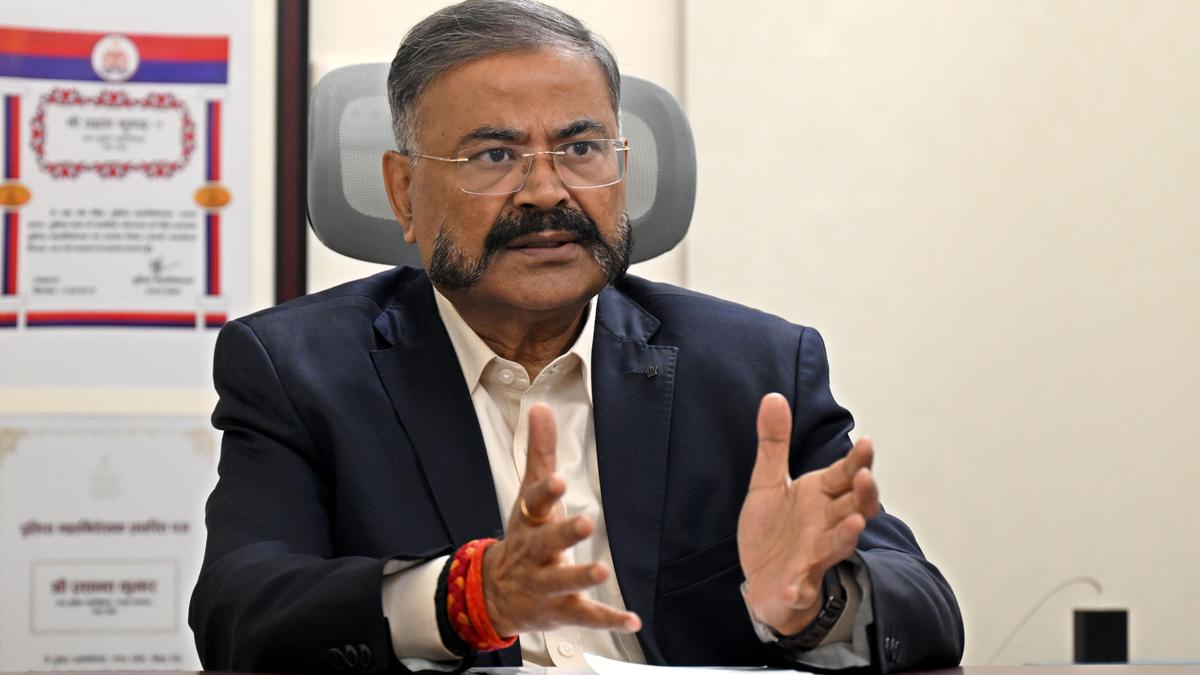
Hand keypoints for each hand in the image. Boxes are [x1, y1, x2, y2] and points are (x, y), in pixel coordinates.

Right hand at [482, 403, 641, 636]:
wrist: (493, 594)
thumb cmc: (523, 536)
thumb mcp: (528, 495)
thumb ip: (539, 453)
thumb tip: (541, 407)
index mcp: (529, 522)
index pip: (534, 503)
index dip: (545, 492)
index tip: (558, 479)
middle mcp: (533, 553)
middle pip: (545, 543)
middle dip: (563, 534)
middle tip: (585, 522)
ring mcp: (544, 584)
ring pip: (561, 581)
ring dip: (581, 576)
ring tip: (603, 570)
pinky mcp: (558, 611)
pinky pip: (584, 616)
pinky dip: (608, 619)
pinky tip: (632, 619)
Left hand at [737, 393, 879, 634]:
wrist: (762, 580)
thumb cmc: (773, 529)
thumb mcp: (767, 482)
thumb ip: (774, 444)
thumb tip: (773, 397)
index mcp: (820, 496)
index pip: (845, 474)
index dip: (857, 461)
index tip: (867, 443)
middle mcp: (826, 524)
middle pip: (854, 506)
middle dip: (863, 494)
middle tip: (865, 478)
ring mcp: (814, 555)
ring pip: (838, 544)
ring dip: (847, 535)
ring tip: (856, 523)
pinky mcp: (797, 584)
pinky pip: (801, 588)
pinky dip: (800, 589)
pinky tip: (795, 588)